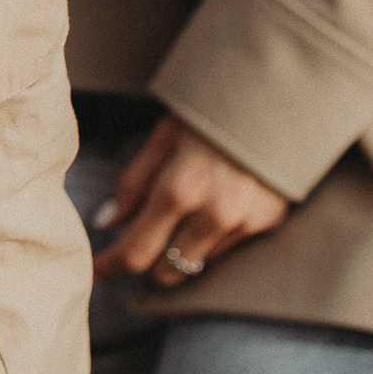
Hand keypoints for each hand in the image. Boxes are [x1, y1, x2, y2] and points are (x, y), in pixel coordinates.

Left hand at [91, 114, 290, 288]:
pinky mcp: (268, 224)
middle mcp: (212, 215)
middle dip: (147, 260)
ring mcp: (244, 224)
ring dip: (181, 249)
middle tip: (142, 236)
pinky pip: (227, 250)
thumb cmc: (210, 115)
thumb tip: (106, 223)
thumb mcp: (162, 138)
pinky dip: (211, 238)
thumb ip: (133, 184)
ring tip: (185, 209)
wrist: (277, 102)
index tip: (97, 270)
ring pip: (196, 263)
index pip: (136, 251)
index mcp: (178, 191)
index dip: (111, 266)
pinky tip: (215, 204)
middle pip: (165, 272)